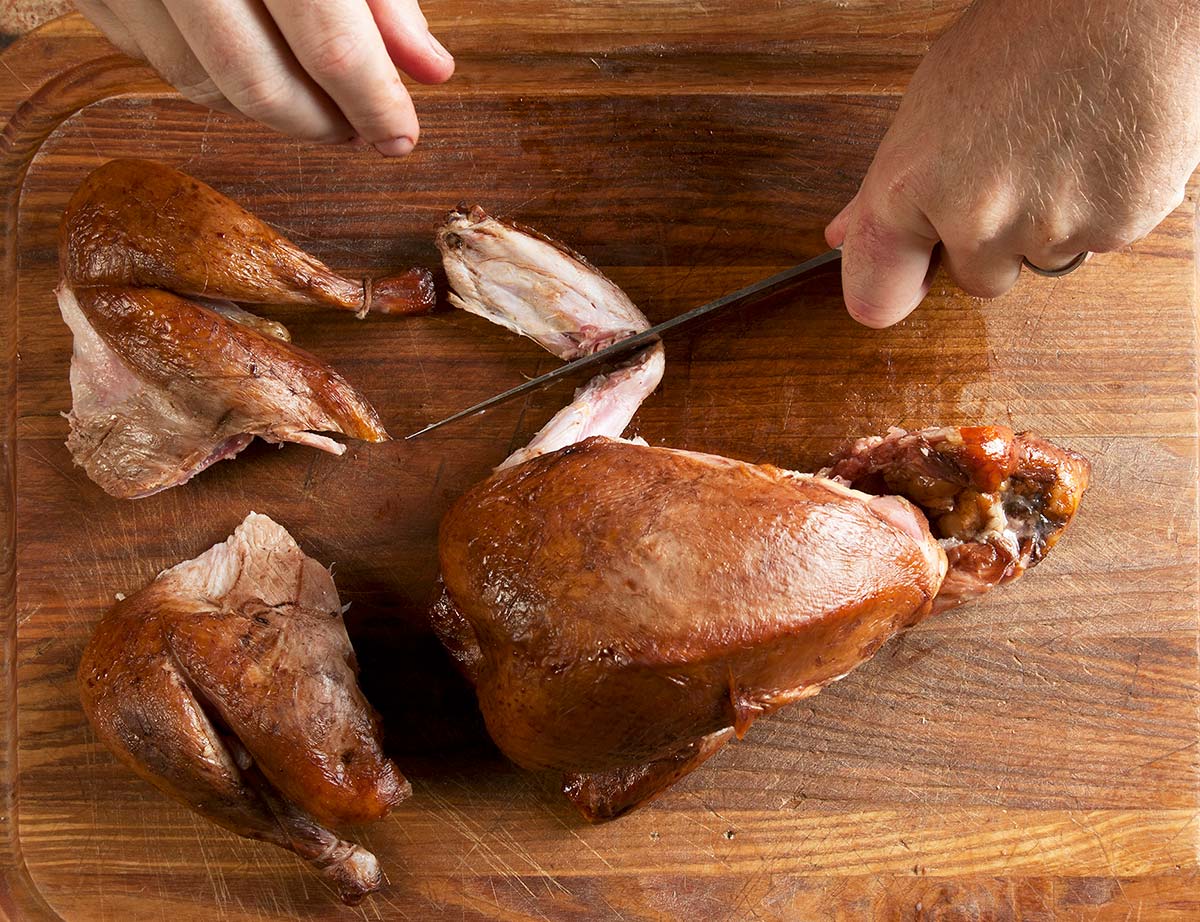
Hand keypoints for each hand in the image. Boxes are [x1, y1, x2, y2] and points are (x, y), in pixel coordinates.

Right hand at [74, 0, 454, 154]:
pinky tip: (251, 62)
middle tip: (358, 132)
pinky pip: (153, 57)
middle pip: (257, 81)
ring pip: (201, 82)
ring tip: (315, 102)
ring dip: (267, 109)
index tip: (400, 135)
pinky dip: (211, 76)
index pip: (328, 44)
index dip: (372, 104)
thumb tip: (429, 68)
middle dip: (318, 123)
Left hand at [825, 0, 1199, 326]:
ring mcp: (1048, 228)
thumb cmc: (1028, 36)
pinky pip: (1100, 242)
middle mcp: (975, 218)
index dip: (893, 289)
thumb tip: (845, 233)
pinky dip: (1103, 208)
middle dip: (992, 242)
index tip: (908, 277)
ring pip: (1040, 261)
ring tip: (1059, 147)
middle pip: (977, 280)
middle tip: (1013, 169)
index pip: (877, 295)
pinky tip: (1099, 151)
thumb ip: (886, 187)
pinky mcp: (1116, 226)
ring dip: (1049, 223)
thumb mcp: (931, 104)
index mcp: (913, 186)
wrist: (1127, 6)